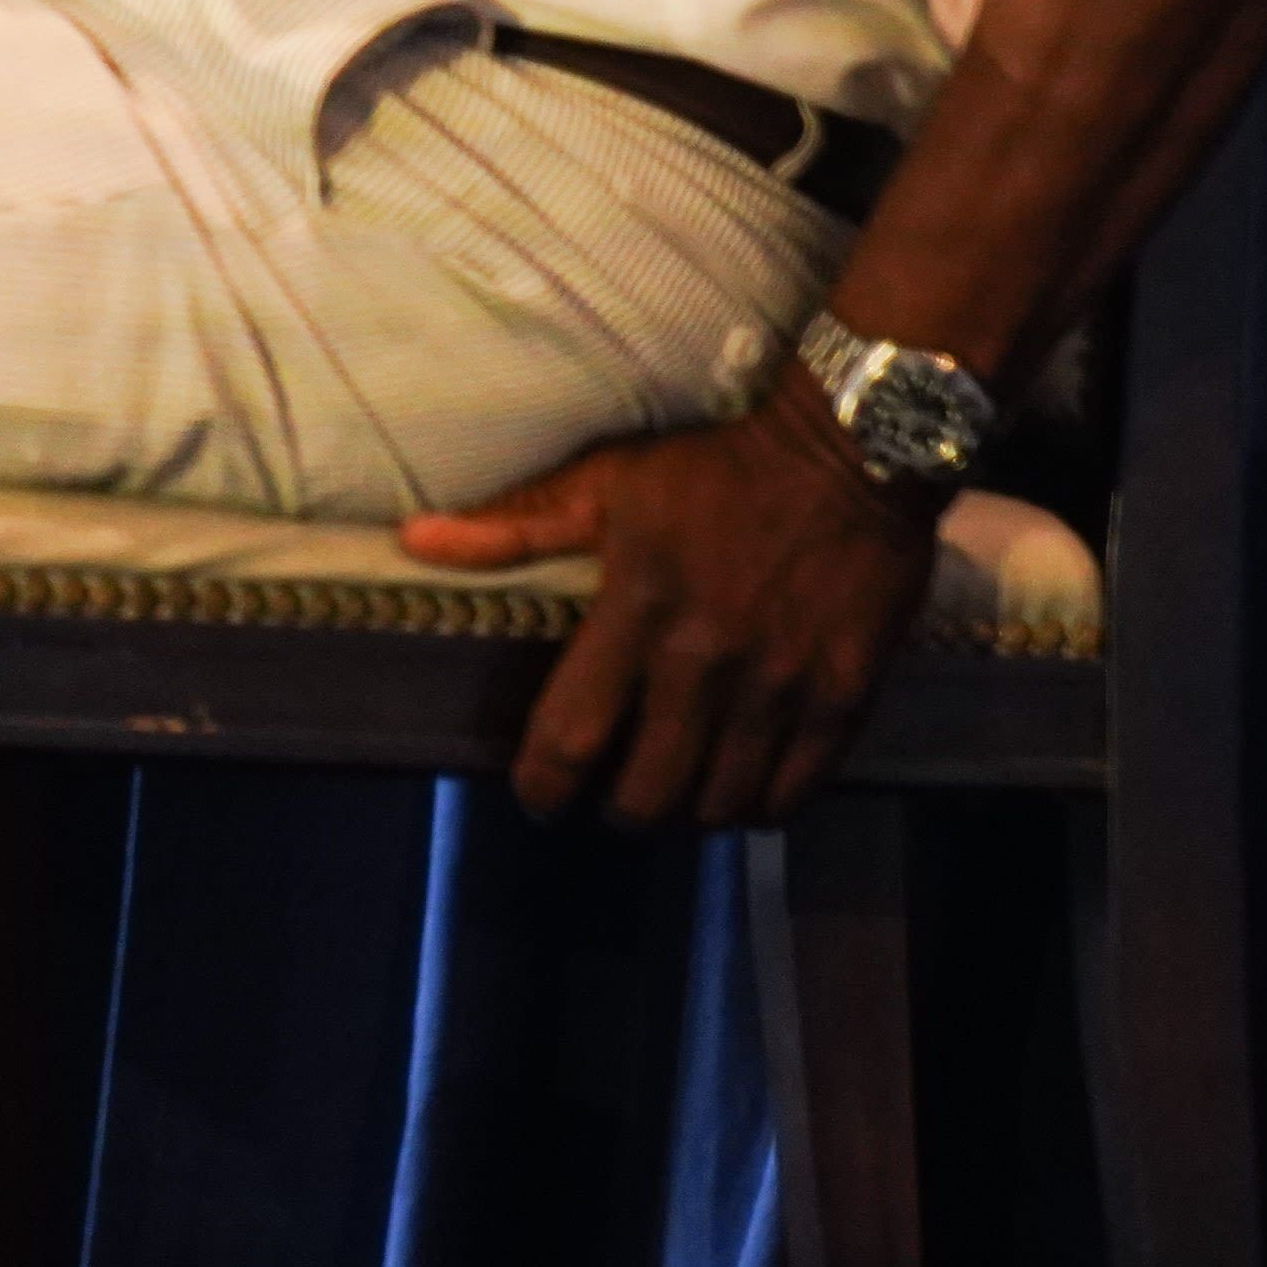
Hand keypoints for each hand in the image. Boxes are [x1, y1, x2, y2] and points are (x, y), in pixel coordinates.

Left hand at [399, 389, 941, 824]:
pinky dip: (762, 807)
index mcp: (636, 613)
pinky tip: (746, 793)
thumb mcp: (606, 483)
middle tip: (615, 800)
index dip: (546, 785)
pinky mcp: (844, 696)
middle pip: (647, 792)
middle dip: (620, 811)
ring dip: (690, 812)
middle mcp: (704, 664)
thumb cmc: (715, 471)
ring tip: (679, 796)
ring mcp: (779, 686)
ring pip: (721, 803)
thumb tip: (416, 541)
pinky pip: (795, 792)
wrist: (850, 454)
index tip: (539, 798)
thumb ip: (515, 526)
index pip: (572, 735)